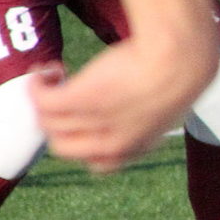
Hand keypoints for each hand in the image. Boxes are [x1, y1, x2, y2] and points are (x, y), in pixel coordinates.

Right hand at [34, 27, 219, 173]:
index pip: (98, 162)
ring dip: (43, 97)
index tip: (86, 115)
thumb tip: (136, 99)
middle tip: (64, 94)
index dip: (85, 138)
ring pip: (47, 121)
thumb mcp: (168, 99)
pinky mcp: (79, 99)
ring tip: (54, 74)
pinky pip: (40, 99)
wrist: (182, 57)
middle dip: (58, 122)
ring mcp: (94, 123)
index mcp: (137, 148)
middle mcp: (112, 144)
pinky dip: (37, 85)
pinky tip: (48, 69)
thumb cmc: (182, 70)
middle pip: (63, 147)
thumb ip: (149, 110)